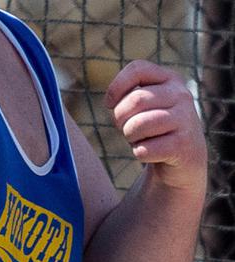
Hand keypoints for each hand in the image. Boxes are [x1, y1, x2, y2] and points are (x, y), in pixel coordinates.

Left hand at [104, 60, 206, 192]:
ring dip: (130, 137)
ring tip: (140, 139)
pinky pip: (144, 149)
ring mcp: (186, 119)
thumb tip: (111, 101)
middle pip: (135, 100)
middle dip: (120, 118)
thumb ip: (129, 95)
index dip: (116, 87)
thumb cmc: (154, 128)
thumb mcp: (144, 105)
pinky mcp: (183, 145)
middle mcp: (181, 94)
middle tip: (126, 128)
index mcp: (170, 79)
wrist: (185, 157)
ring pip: (138, 125)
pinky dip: (140, 153)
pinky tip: (151, 152)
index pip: (137, 69)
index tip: (110, 104)